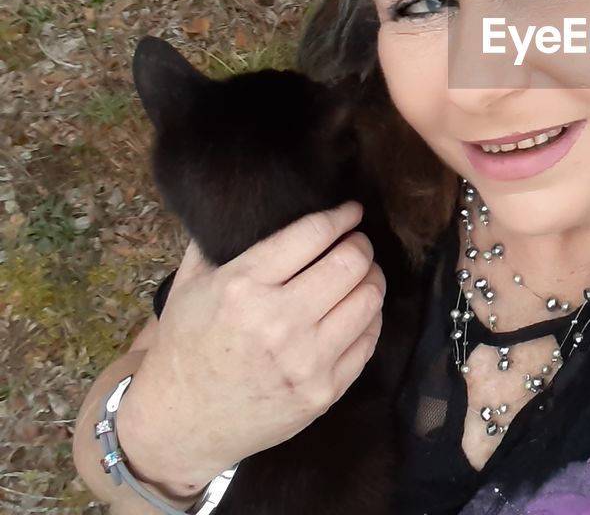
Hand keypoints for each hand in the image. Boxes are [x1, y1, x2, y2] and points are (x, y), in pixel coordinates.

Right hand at [115, 201, 385, 493]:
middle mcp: (277, 323)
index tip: (351, 211)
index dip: (341, 216)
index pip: (312, 234)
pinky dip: (370, 316)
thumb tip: (255, 202)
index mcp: (242, 287)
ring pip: (369, 299)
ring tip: (361, 272)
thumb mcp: (189, 285)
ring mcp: (305, 361)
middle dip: (360, 245)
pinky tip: (357, 308)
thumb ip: (217, 240)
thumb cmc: (187, 345)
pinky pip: (369, 339)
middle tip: (356, 242)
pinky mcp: (324, 391)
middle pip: (350, 263)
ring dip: (371, 278)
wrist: (181, 423)